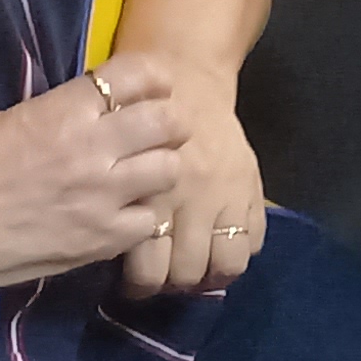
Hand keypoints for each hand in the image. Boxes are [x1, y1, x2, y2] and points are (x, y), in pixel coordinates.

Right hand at [0, 65, 185, 289]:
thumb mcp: (9, 118)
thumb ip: (61, 113)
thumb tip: (92, 111)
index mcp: (66, 109)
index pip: (139, 75)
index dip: (153, 79)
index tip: (150, 88)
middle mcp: (94, 148)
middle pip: (168, 122)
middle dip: (167, 124)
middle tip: (154, 134)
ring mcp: (102, 198)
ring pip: (170, 171)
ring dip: (161, 170)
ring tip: (142, 177)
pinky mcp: (100, 242)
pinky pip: (151, 223)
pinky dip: (145, 218)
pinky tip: (125, 216)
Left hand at [108, 51, 266, 299]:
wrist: (187, 73)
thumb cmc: (136, 115)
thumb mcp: (114, 158)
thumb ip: (116, 201)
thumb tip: (105, 248)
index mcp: (152, 193)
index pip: (149, 271)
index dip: (139, 286)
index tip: (132, 283)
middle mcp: (192, 199)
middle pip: (186, 273)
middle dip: (173, 284)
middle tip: (162, 276)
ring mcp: (227, 194)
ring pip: (226, 263)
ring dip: (209, 275)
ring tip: (196, 270)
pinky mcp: (252, 185)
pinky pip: (255, 238)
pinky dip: (240, 251)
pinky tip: (221, 247)